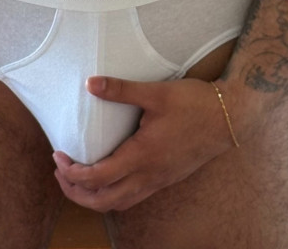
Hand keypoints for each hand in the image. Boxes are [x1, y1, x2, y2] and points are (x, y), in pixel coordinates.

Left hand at [52, 75, 239, 211]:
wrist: (229, 118)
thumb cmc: (194, 104)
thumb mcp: (156, 92)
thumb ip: (121, 90)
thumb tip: (91, 84)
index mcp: (142, 157)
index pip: (98, 178)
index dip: (73, 173)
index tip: (58, 157)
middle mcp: (149, 175)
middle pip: (103, 201)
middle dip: (76, 193)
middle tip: (60, 173)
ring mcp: (158, 180)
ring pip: (119, 203)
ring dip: (94, 197)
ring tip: (78, 178)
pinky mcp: (166, 178)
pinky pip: (133, 197)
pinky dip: (113, 194)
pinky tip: (109, 177)